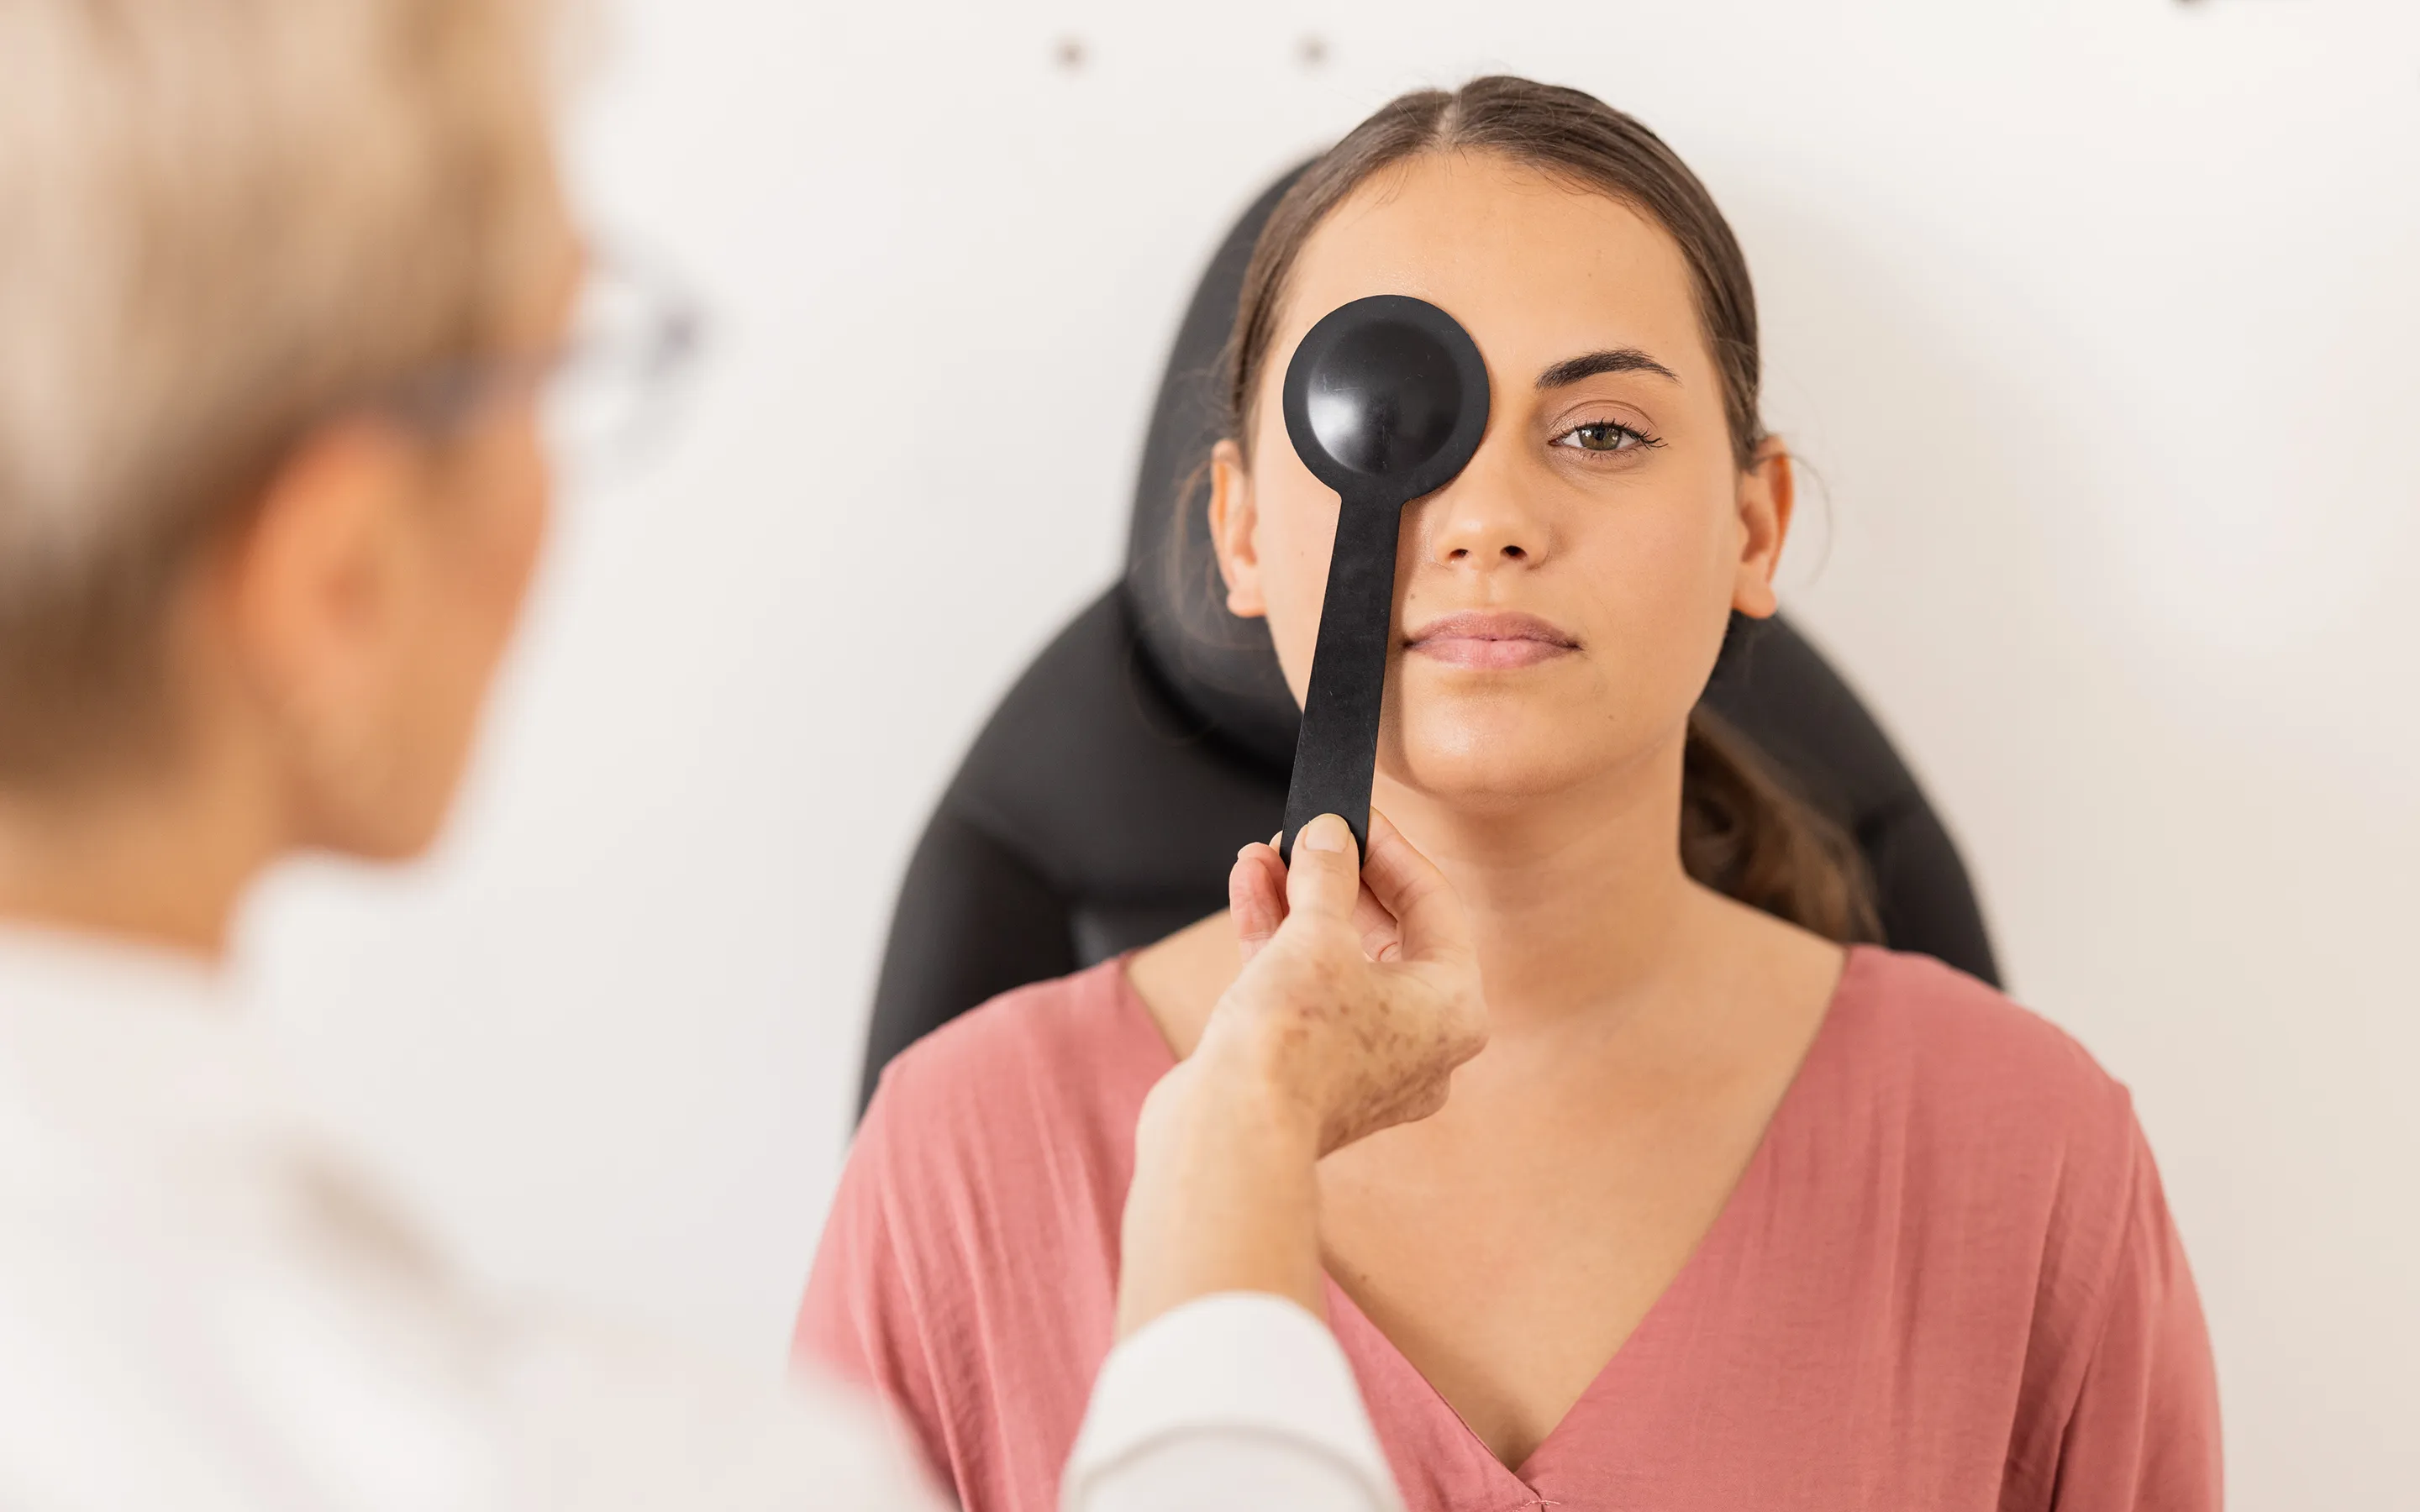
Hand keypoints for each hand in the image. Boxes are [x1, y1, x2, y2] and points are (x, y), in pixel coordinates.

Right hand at [1200, 809, 1486, 1156]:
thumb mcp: (1317, 933)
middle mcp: (1421, 1043)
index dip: (1389, 849)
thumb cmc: (1293, 1045)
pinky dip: (1278, 942)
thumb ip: (1328, 873)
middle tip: (1303, 835)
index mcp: (1454, 1011)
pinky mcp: (1311, 1072)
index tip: (1354, 814)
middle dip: (1334, 877)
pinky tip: (1248, 889)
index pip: (1432, 904)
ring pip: (1337, 960)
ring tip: (1262, 855)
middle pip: (1385, 934)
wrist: (1229, 1133)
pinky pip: (1305, 991)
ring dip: (1298, 901)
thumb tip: (1329, 835)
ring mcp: (1365, 1063)